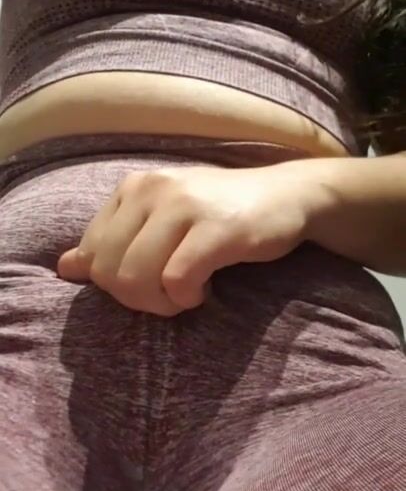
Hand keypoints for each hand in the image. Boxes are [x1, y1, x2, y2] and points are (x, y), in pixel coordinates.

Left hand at [57, 162, 319, 315]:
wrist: (287, 197)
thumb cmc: (220, 214)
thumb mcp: (161, 220)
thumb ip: (113, 240)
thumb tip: (65, 267)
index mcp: (133, 188)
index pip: (92, 253)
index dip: (115, 282)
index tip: (150, 282)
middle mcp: (152, 189)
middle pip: (108, 271)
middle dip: (136, 298)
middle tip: (169, 295)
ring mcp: (184, 206)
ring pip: (134, 278)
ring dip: (160, 302)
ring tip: (185, 294)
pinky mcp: (216, 229)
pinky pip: (176, 281)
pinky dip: (185, 299)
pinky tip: (203, 291)